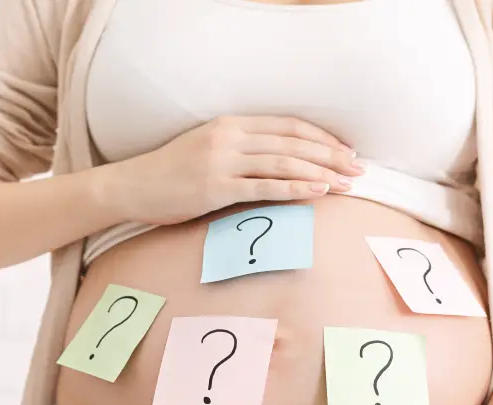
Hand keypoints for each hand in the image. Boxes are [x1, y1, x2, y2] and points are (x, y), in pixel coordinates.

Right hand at [112, 116, 365, 225]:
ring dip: (321, 173)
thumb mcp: (209, 148)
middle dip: (331, 155)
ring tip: (348, 184)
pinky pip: (265, 187)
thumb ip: (242, 149)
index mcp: (231, 123)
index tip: (346, 150)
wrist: (133, 186)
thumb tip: (282, 162)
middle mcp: (230, 137)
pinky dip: (296, 189)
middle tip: (359, 169)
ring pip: (284, 163)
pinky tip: (319, 192)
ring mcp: (223, 161)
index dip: (322, 137)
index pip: (288, 126)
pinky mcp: (216, 188)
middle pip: (293, 143)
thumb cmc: (172, 173)